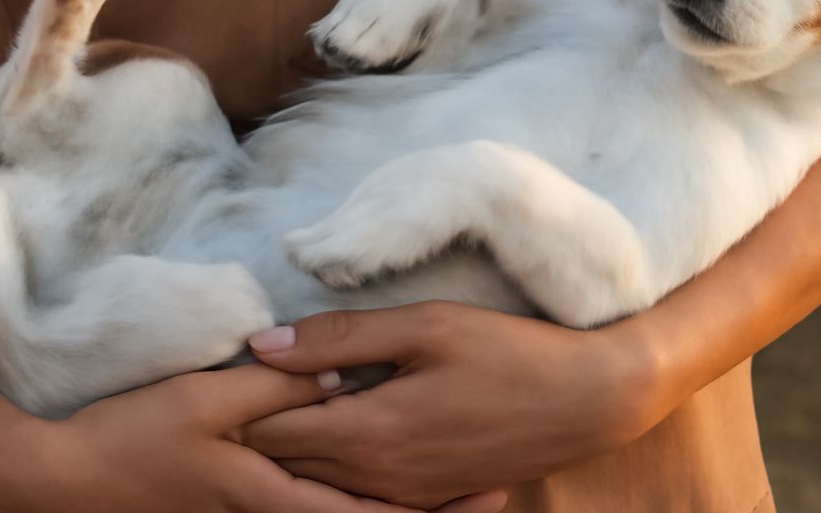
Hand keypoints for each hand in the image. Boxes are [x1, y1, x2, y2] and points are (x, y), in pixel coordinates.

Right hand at [0, 366, 505, 512]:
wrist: (70, 482)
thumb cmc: (137, 440)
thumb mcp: (207, 403)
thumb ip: (276, 388)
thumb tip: (330, 370)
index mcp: (272, 494)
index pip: (365, 511)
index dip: (428, 504)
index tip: (487, 485)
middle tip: (496, 494)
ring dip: (406, 509)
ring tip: (474, 493)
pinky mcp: (248, 507)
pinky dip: (363, 504)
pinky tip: (390, 490)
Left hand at [244, 304, 653, 507]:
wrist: (588, 399)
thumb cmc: (510, 352)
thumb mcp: (427, 326)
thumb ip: (342, 336)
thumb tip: (263, 342)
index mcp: (371, 433)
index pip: (274, 426)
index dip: (245, 396)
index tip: (231, 362)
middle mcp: (380, 477)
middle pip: (289, 461)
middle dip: (261, 422)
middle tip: (245, 383)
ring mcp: (406, 492)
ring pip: (320, 482)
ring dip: (296, 443)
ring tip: (290, 398)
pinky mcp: (429, 494)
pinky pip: (360, 492)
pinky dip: (334, 465)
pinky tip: (342, 429)